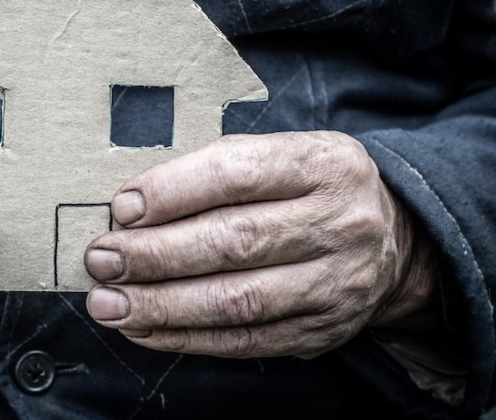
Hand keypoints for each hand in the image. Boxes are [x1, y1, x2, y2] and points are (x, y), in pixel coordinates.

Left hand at [84, 131, 437, 357]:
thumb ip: (219, 169)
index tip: (123, 208)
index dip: (173, 191)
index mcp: (324, 164)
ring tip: (110, 303)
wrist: (392, 241)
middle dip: (156, 254)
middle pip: (234, 241)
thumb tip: (134, 205)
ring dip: (162, 306)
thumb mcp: (283, 154)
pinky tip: (143, 328)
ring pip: (237, 301)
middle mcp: (338, 223)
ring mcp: (336, 283)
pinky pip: (245, 342)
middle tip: (102, 259)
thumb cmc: (310, 187)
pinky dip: (185, 337)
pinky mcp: (322, 331)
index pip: (238, 173)